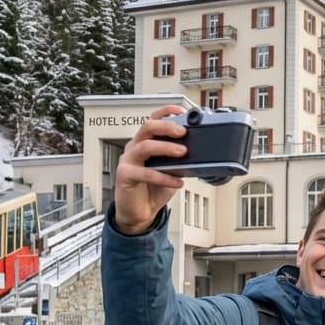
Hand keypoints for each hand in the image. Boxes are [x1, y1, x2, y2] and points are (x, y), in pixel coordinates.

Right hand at [112, 104, 190, 233]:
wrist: (139, 213)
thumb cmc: (154, 189)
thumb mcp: (172, 171)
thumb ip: (180, 160)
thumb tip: (199, 152)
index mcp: (145, 142)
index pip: (153, 119)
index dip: (166, 112)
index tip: (183, 112)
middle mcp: (135, 147)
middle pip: (148, 127)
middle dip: (167, 127)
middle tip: (183, 132)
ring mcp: (128, 160)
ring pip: (145, 146)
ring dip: (166, 148)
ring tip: (183, 152)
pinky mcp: (124, 175)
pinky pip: (145, 173)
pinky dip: (164, 177)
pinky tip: (178, 181)